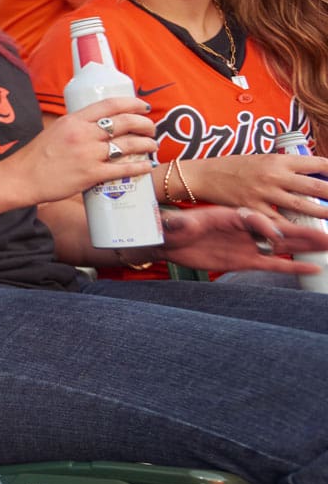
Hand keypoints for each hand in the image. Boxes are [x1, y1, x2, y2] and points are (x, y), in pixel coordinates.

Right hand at [6, 97, 156, 203]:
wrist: (21, 178)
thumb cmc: (36, 156)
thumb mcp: (56, 131)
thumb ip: (77, 127)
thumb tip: (98, 126)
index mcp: (74, 120)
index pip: (110, 105)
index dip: (132, 103)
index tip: (144, 107)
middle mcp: (83, 134)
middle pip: (125, 123)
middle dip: (145, 125)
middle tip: (151, 129)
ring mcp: (88, 155)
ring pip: (128, 146)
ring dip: (146, 145)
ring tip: (152, 146)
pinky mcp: (90, 175)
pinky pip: (122, 169)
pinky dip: (139, 167)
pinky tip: (146, 166)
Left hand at [157, 205, 327, 275]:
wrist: (170, 241)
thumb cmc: (174, 228)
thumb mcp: (176, 224)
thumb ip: (184, 224)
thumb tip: (185, 223)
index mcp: (231, 215)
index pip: (254, 218)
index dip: (265, 225)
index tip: (275, 233)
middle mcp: (245, 230)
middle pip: (280, 230)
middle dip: (304, 232)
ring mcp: (248, 246)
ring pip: (283, 247)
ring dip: (307, 246)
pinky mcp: (246, 261)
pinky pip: (274, 264)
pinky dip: (294, 267)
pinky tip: (314, 268)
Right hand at [184, 152, 327, 218]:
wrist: (203, 175)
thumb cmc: (232, 166)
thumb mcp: (262, 159)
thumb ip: (285, 167)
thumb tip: (311, 173)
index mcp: (278, 161)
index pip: (317, 164)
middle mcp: (274, 176)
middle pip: (315, 186)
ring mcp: (264, 194)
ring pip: (302, 206)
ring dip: (323, 213)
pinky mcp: (253, 209)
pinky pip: (278, 222)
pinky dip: (293, 230)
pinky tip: (305, 234)